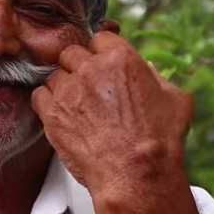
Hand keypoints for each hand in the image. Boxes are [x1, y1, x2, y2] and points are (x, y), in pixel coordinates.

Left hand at [31, 31, 210, 213]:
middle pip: (72, 53)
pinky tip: (60, 114)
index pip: (100, 38)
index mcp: (121, 58)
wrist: (136, 175)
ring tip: (77, 107)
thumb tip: (147, 70)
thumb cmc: (159, 141)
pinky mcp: (52, 113)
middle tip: (89, 87)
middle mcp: (91, 69)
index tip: (102, 64)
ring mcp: (68, 90)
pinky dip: (47, 103)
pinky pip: (39, 96)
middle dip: (79, 67)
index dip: (102, 52)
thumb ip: (157, 77)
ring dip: (63, 87)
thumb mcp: (175, 100)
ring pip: (55, 75)